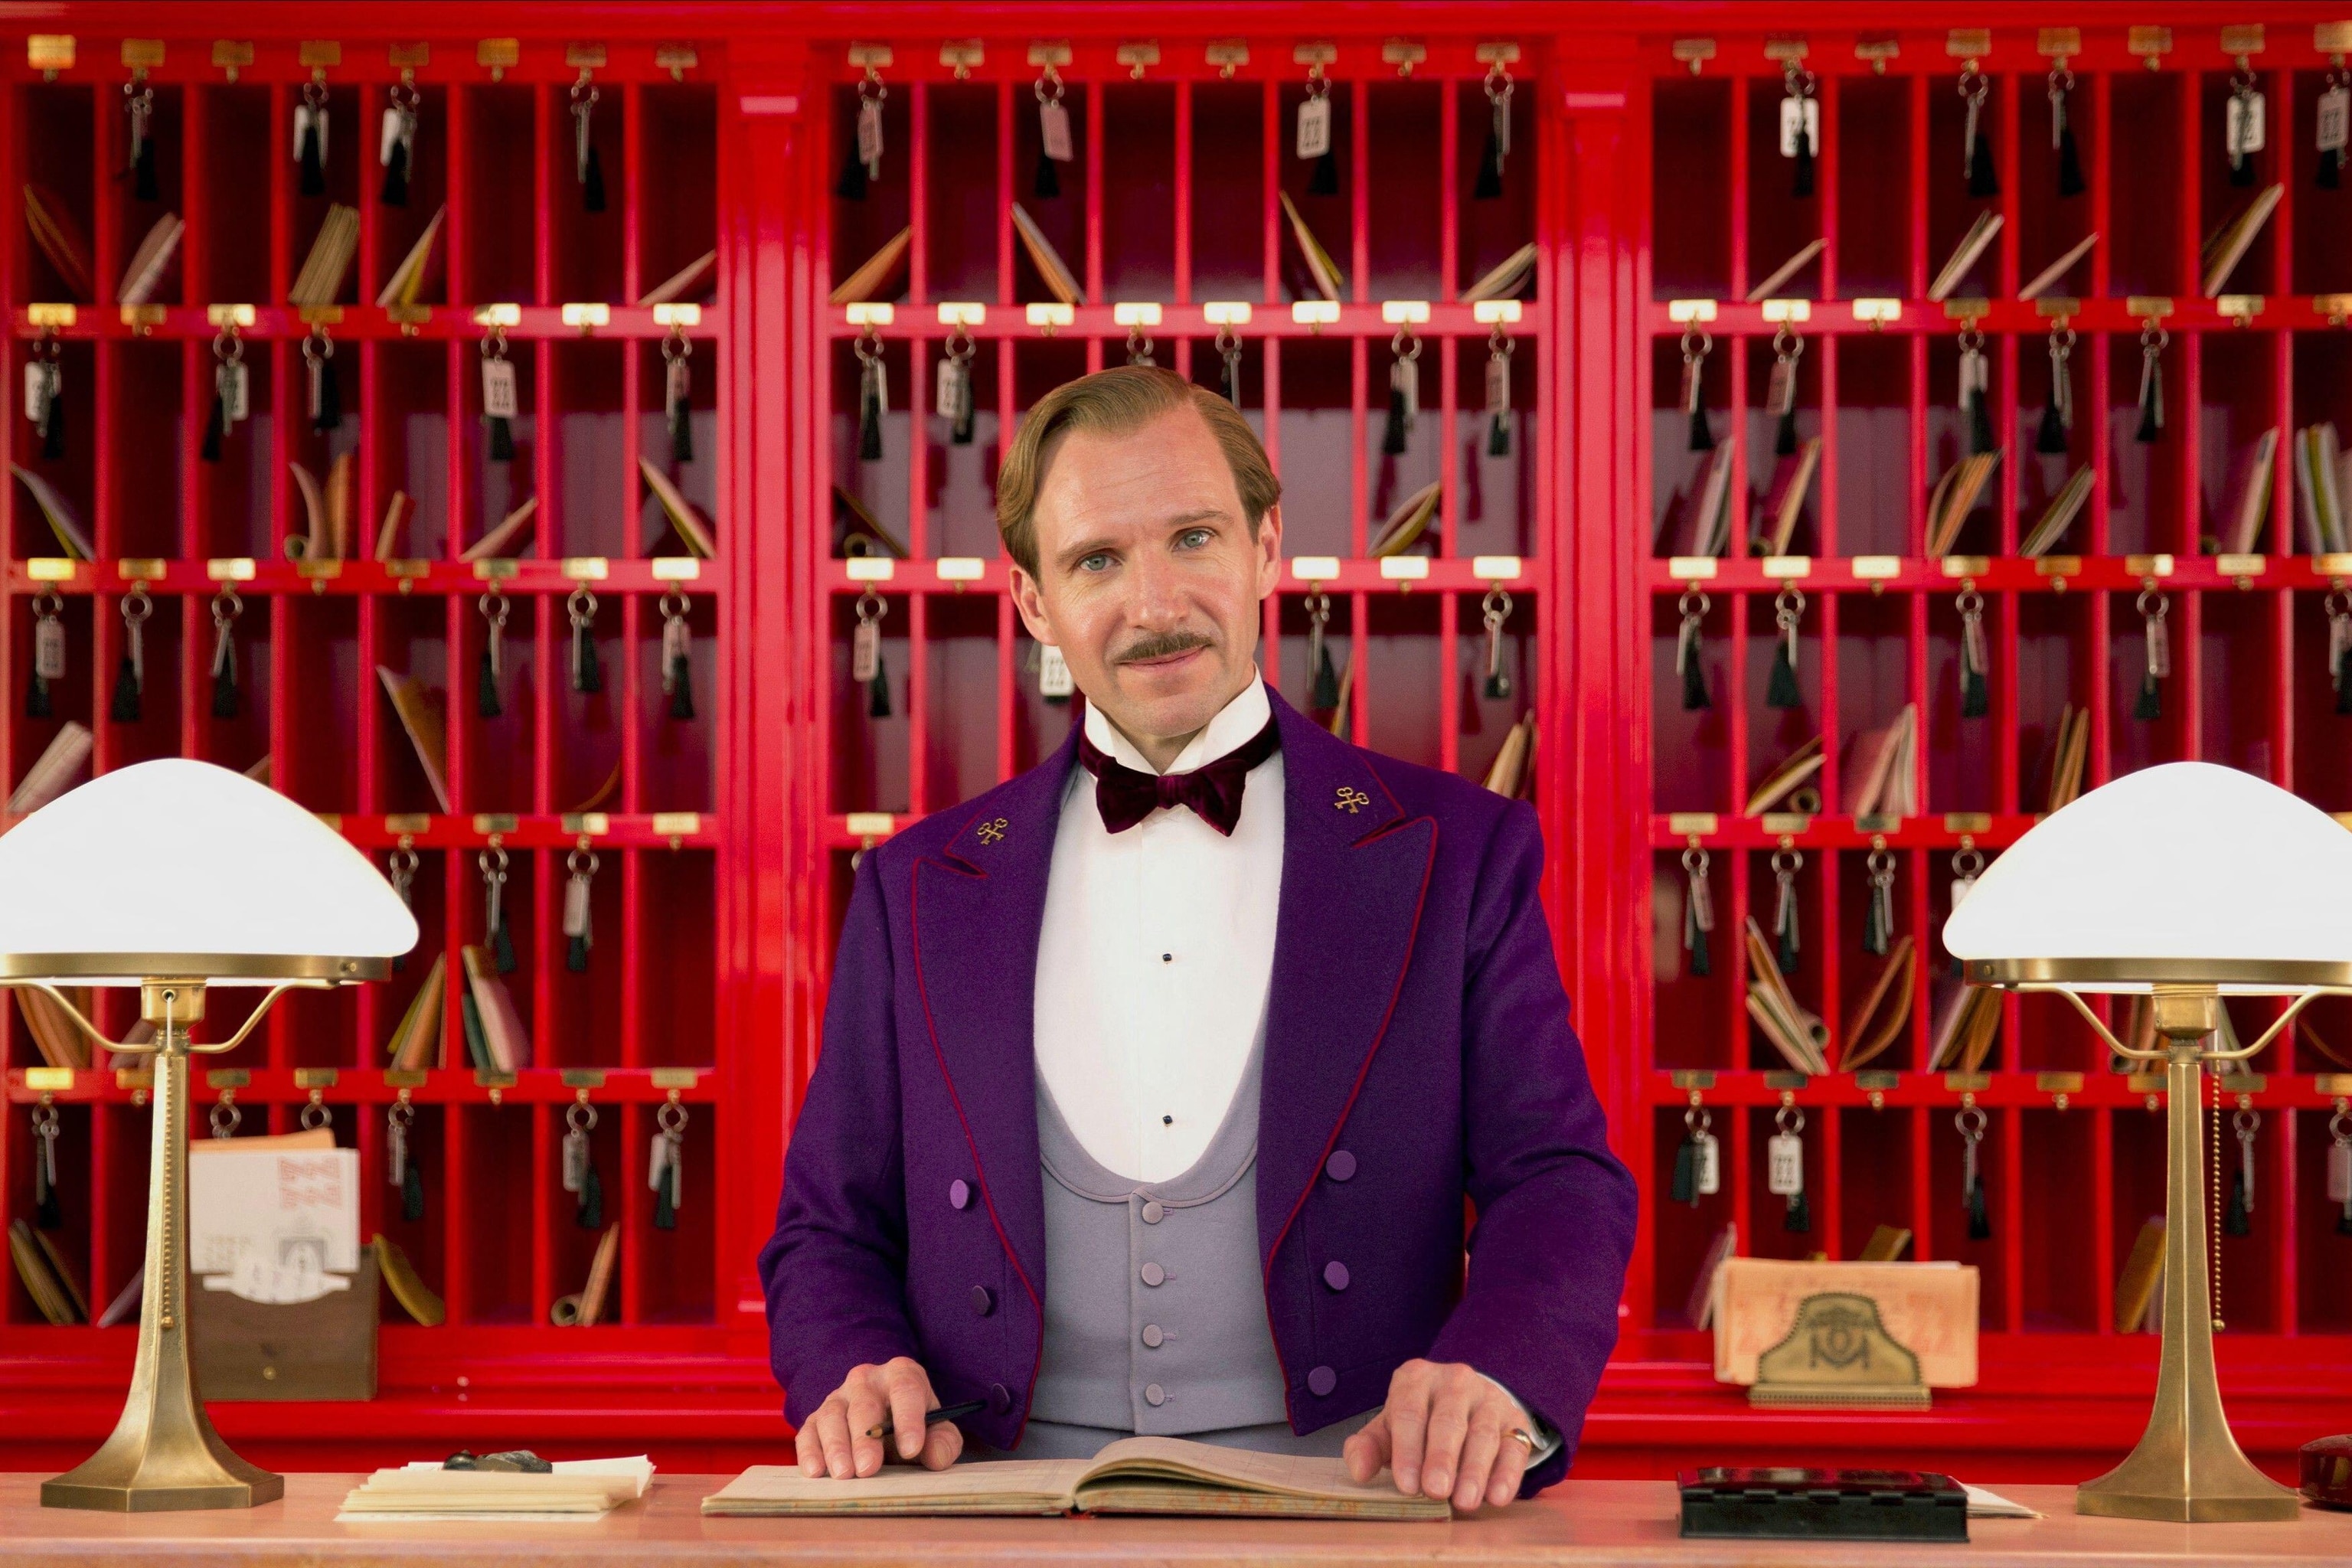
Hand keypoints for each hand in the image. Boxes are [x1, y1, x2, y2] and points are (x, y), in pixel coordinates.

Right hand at [795, 1357, 964, 1478]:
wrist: (887, 1423)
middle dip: (866, 1438)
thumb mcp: (938, 1430)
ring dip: (836, 1446)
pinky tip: (815, 1472)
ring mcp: (838, 1397)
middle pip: (864, 1403)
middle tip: (869, 1469)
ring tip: (844, 1475)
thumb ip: (943, 1442)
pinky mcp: (816, 1418)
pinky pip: (808, 1431)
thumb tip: (935, 1457)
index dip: (909, 1419)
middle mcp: (866, 1380)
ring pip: (832, 1415)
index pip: (906, 1389)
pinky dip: (809, 1451)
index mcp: (902, 1374)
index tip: (912, 1449)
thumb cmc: (915, 1426)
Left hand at [1343, 1359, 1532, 1512]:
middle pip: (1448, 1421)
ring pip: (1482, 1434)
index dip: (1407, 1450)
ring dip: (1474, 1470)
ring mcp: (1488, 1398)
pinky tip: (1497, 1497)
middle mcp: (1454, 1381)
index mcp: (1416, 1379)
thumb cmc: (1420, 1420)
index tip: (1407, 1485)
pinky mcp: (1514, 1419)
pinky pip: (1513, 1446)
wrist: (1466, 1404)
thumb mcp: (1390, 1428)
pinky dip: (1507, 1474)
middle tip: (1436, 1490)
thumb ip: (1370, 1447)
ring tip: (1465, 1501)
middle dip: (1441, 1458)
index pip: (1409, 1411)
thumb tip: (1359, 1471)